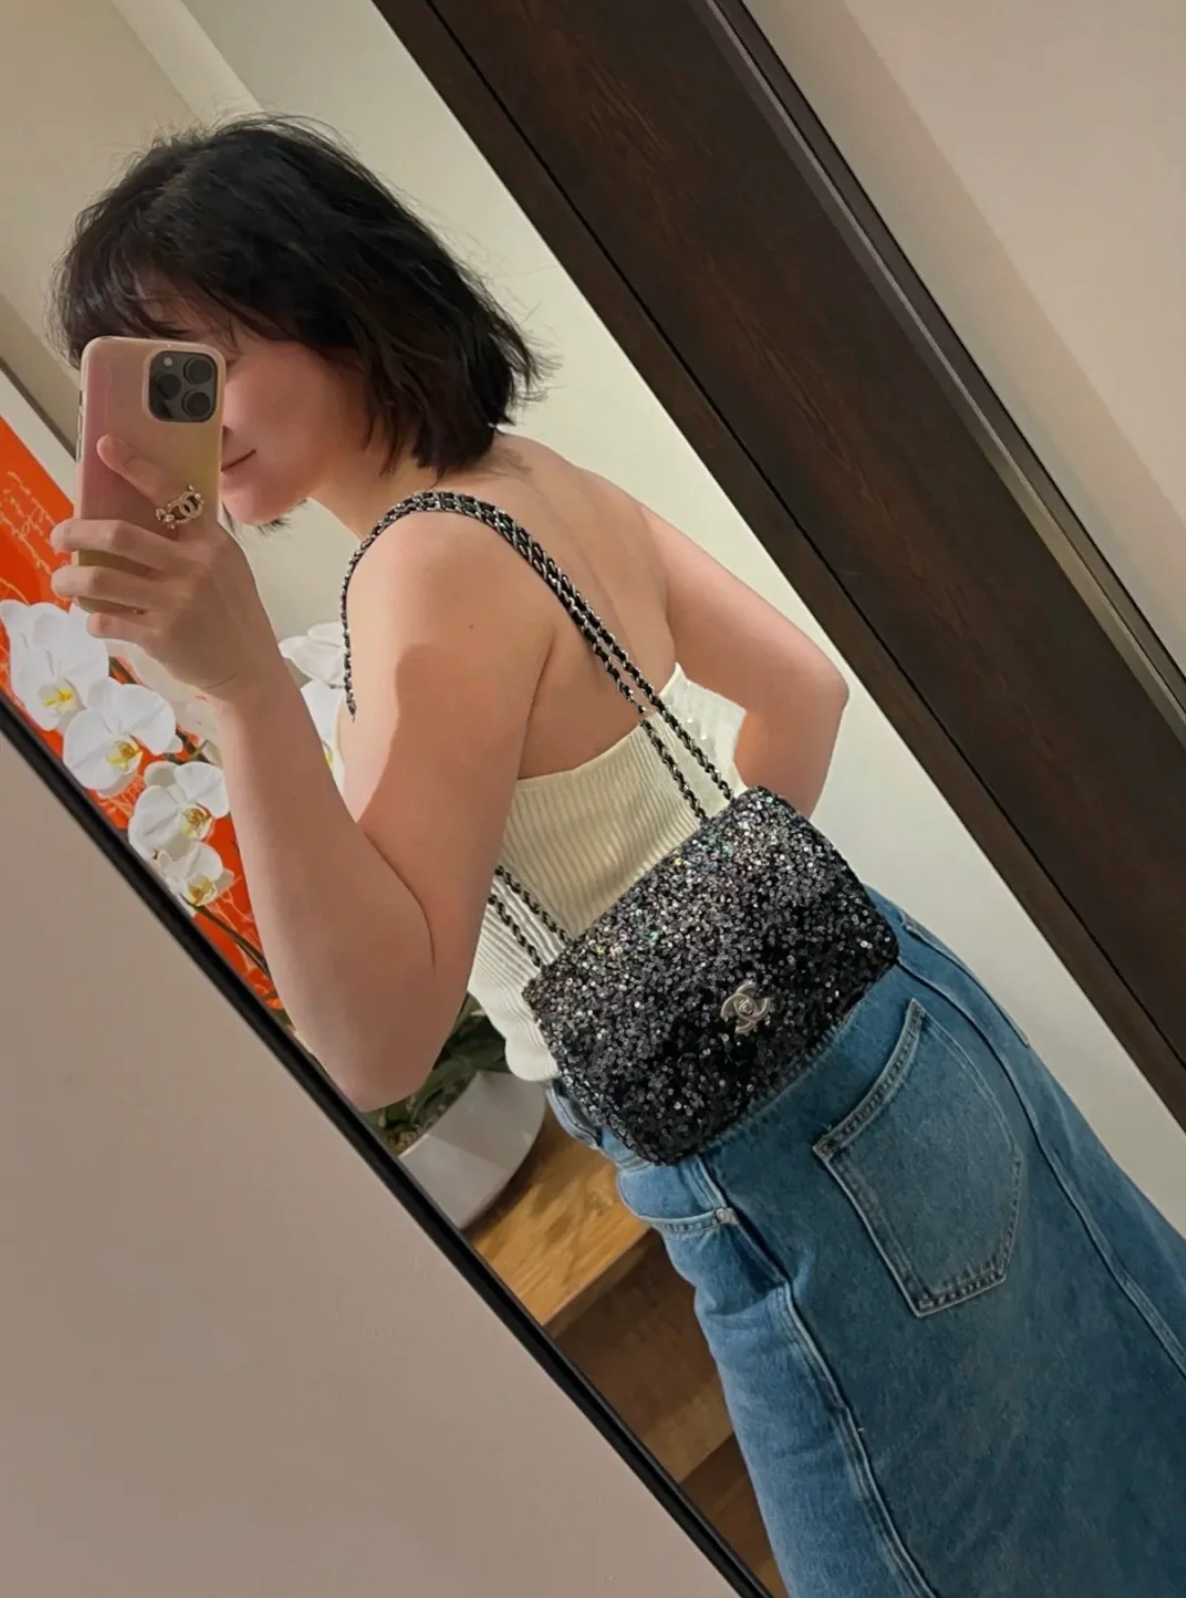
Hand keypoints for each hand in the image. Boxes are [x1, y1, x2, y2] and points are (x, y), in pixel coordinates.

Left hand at [51, 435, 279, 699]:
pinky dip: (93, 620)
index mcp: (211, 543)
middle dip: (77, 532)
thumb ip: (191, 546)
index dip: (135, 468)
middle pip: (119, 536)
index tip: (106, 448)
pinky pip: (109, 620)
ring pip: (102, 579)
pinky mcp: (162, 636)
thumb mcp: (226, 569)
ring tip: (62, 582)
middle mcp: (194, 568)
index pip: (171, 494)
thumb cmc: (233, 615)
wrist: (249, 669)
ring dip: (71, 580)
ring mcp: (177, 602)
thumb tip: (132, 527)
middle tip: (60, 536)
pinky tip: (95, 619)